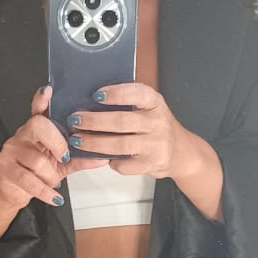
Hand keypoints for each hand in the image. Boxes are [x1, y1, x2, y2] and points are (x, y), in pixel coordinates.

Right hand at [0, 85, 107, 209]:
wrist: (14, 191)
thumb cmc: (38, 172)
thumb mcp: (62, 164)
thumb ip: (81, 158)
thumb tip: (104, 157)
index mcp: (38, 129)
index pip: (38, 109)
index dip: (42, 99)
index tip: (49, 90)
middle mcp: (23, 134)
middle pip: (38, 125)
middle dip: (57, 142)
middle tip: (64, 157)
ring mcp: (12, 150)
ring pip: (36, 159)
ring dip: (51, 176)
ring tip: (54, 182)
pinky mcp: (5, 168)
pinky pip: (28, 180)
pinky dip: (45, 192)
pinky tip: (54, 197)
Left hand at [67, 82, 187, 178]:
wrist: (182, 153)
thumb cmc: (158, 127)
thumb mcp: (150, 108)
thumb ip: (129, 103)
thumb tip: (92, 100)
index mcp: (156, 103)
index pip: (137, 93)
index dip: (116, 93)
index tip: (96, 94)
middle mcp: (158, 122)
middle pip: (122, 121)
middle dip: (94, 121)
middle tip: (76, 120)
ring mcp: (156, 145)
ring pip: (120, 145)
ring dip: (95, 143)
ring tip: (78, 140)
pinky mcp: (152, 164)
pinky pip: (125, 164)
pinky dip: (110, 161)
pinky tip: (100, 157)